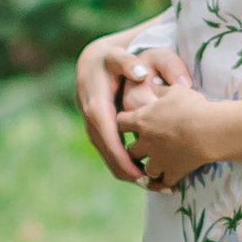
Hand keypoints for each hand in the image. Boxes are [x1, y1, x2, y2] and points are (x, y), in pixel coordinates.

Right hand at [75, 35, 193, 183]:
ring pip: (106, 153)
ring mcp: (92, 125)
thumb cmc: (112, 58)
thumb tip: (140, 73)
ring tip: (148, 183)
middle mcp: (91, 118)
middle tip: (150, 185)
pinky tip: (139, 171)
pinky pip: (108, 149)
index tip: (139, 174)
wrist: (94, 59)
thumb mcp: (118, 56)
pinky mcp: (97, 128)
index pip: (109, 137)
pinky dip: (121, 162)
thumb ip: (129, 63)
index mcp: (96, 105)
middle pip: (106, 151)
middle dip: (125, 170)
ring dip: (124, 170)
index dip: (122, 158)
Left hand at [118, 77, 226, 189]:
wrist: (209, 130)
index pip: (120, 122)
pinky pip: (164, 183)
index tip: (129, 121)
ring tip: (157, 165)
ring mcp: (158, 160)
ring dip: (150, 167)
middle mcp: (146, 143)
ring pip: (146, 169)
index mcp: (142, 121)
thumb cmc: (191, 106)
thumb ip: (160, 91)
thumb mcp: (174, 90)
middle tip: (144, 146)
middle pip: (130, 151)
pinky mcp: (173, 172)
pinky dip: (166, 182)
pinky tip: (169, 181)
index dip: (124, 122)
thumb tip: (152, 86)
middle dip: (135, 149)